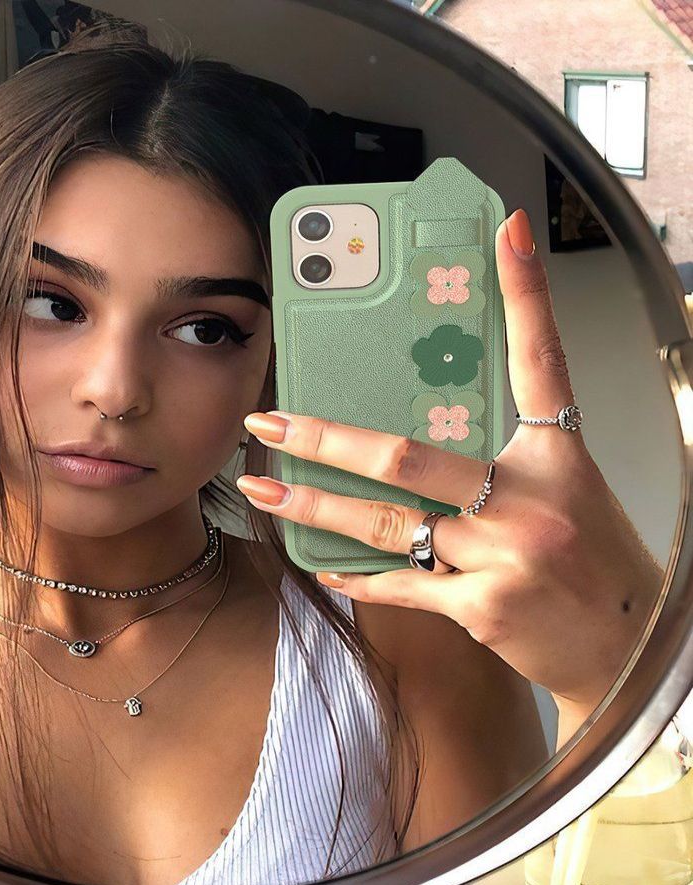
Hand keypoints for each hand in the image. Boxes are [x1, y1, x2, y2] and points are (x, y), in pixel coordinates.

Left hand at [236, 208, 662, 722]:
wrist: (630, 644)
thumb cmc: (592, 557)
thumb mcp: (563, 487)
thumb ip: (501, 458)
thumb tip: (421, 437)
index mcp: (555, 455)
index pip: (541, 359)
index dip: (527, 293)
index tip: (507, 233)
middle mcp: (529, 499)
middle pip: (408, 456)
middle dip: (325, 438)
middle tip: (266, 419)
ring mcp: (503, 556)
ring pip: (388, 522)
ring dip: (315, 506)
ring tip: (261, 487)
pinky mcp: (482, 607)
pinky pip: (401, 583)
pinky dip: (359, 575)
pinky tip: (324, 565)